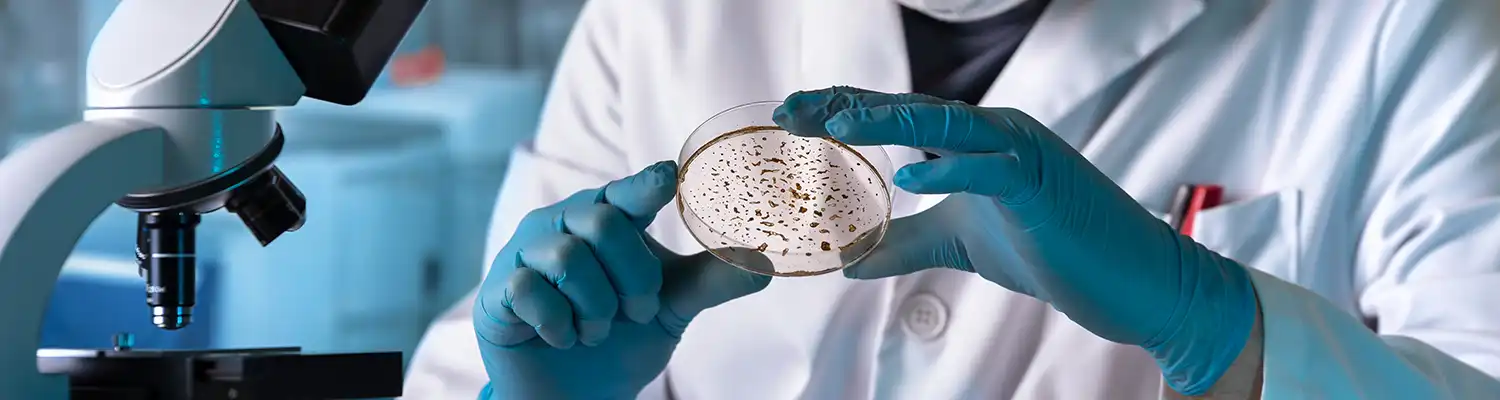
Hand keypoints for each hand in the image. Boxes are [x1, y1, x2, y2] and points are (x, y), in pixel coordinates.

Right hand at [473, 161, 771, 398]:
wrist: (574, 393)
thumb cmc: (621, 334)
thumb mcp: (673, 306)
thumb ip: (713, 280)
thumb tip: (768, 264)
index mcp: (605, 217)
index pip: (627, 193)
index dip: (646, 184)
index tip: (668, 177)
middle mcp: (561, 224)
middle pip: (602, 224)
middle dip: (631, 278)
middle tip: (635, 311)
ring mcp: (523, 253)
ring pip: (567, 260)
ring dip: (596, 308)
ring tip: (596, 329)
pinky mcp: (496, 290)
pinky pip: (530, 292)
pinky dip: (558, 325)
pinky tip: (562, 337)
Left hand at [773, 87, 1257, 395]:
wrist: (1133, 281)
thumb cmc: (1055, 252)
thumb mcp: (961, 243)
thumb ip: (907, 242)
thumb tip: (851, 255)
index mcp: (974, 142)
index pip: (897, 116)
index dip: (843, 111)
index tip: (790, 116)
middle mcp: (994, 133)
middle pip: (909, 110)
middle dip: (846, 108)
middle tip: (790, 112)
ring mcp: (1020, 154)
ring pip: (945, 126)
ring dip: (888, 122)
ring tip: (834, 125)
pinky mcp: (1042, 185)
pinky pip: (990, 169)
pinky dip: (950, 169)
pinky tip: (907, 174)